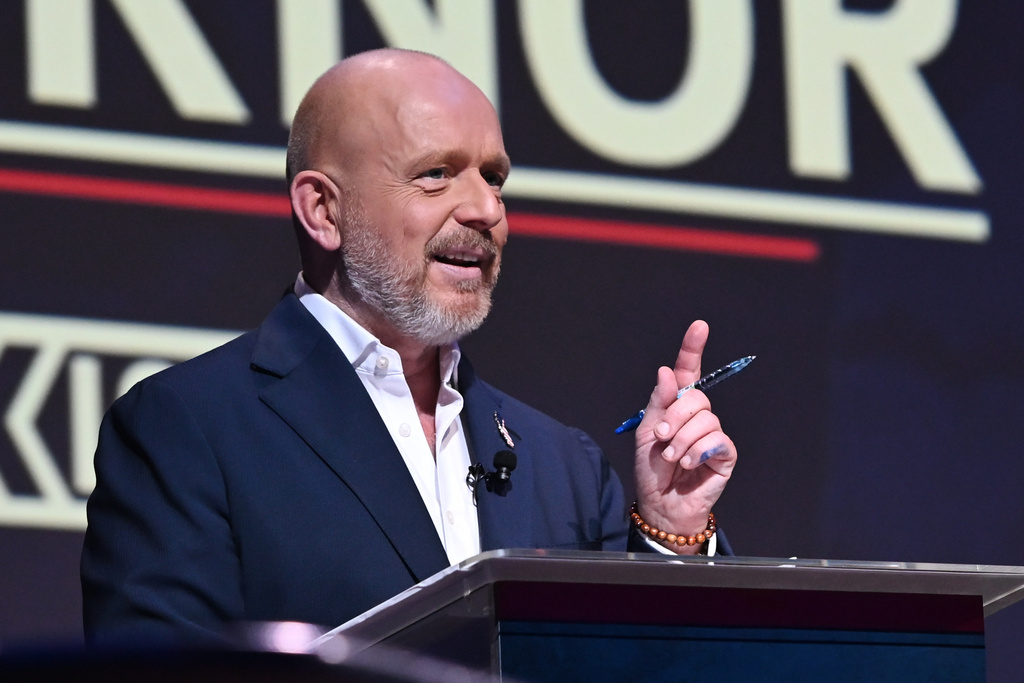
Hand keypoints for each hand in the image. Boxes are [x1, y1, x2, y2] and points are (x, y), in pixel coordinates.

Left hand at [633, 320, 736, 553]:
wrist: (661, 503)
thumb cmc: (652, 469)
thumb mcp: (647, 432)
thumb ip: (658, 402)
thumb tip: (666, 371)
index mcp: (676, 405)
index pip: (687, 372)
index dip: (692, 349)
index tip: (699, 327)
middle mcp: (697, 415)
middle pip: (695, 397)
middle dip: (673, 417)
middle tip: (661, 437)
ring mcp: (712, 433)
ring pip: (705, 418)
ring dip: (681, 439)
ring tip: (671, 457)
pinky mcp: (724, 453)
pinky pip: (715, 440)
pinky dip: (696, 451)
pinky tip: (688, 463)